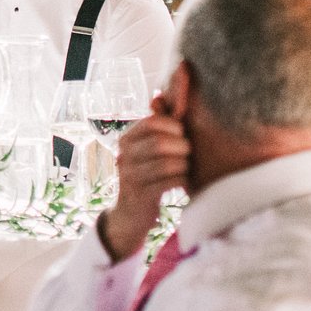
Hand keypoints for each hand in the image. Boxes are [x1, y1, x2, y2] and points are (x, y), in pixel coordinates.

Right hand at [98, 92, 190, 260]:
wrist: (131, 215)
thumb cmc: (147, 175)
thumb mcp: (147, 149)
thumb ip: (156, 124)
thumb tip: (160, 95)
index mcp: (126, 139)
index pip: (152, 122)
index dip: (173, 126)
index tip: (181, 134)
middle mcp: (123, 155)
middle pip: (161, 143)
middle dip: (182, 147)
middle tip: (187, 154)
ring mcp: (130, 176)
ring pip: (168, 163)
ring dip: (184, 165)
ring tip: (186, 168)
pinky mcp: (141, 195)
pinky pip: (170, 181)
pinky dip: (182, 180)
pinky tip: (184, 182)